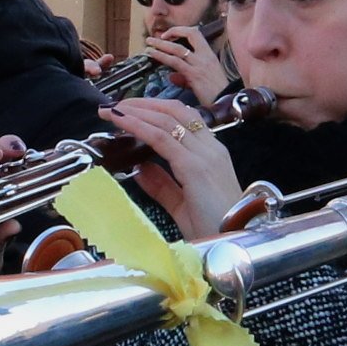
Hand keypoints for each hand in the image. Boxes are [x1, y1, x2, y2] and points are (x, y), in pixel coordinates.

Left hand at [103, 93, 241, 241]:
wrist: (233, 242)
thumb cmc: (214, 228)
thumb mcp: (182, 203)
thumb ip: (163, 185)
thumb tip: (139, 168)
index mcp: (212, 154)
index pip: (185, 117)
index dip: (156, 109)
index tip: (131, 110)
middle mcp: (211, 148)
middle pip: (175, 111)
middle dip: (143, 104)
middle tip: (116, 106)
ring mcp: (204, 156)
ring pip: (166, 120)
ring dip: (136, 111)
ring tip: (113, 110)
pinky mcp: (194, 168)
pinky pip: (161, 139)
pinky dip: (139, 126)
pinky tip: (122, 123)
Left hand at [141, 25, 231, 103]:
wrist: (225, 103)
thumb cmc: (216, 93)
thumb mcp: (203, 80)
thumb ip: (186, 76)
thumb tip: (172, 77)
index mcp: (209, 54)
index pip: (195, 33)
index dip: (181, 30)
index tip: (169, 35)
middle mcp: (205, 56)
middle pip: (188, 35)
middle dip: (169, 33)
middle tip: (153, 38)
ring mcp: (199, 64)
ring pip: (178, 48)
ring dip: (161, 45)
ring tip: (148, 45)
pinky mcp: (194, 74)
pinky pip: (175, 62)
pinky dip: (162, 56)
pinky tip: (153, 55)